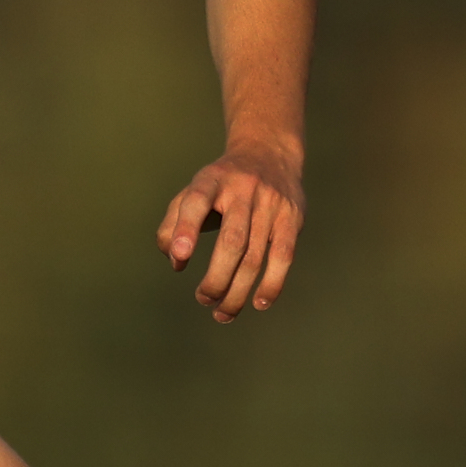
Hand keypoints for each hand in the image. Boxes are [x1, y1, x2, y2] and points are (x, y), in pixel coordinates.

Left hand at [154, 142, 303, 323]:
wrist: (269, 152)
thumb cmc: (221, 184)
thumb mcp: (193, 191)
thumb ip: (173, 224)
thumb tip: (175, 261)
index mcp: (211, 180)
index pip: (196, 202)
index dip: (186, 229)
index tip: (179, 256)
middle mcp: (242, 189)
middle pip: (231, 241)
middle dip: (216, 278)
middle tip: (203, 299)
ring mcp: (271, 203)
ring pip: (255, 255)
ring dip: (238, 291)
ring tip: (222, 313)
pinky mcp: (292, 217)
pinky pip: (283, 256)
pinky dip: (272, 283)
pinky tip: (259, 302)